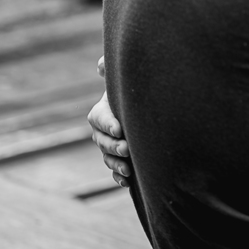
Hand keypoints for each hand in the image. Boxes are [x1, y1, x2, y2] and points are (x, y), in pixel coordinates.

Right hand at [88, 56, 130, 187]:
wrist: (149, 102)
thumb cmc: (137, 85)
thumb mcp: (127, 76)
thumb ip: (114, 69)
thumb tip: (100, 66)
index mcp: (104, 110)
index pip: (99, 118)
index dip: (107, 123)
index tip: (119, 128)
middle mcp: (105, 129)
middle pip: (102, 141)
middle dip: (113, 146)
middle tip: (127, 148)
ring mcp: (112, 145)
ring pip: (108, 157)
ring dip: (115, 164)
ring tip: (128, 169)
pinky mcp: (123, 157)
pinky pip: (116, 170)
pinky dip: (119, 176)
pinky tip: (128, 182)